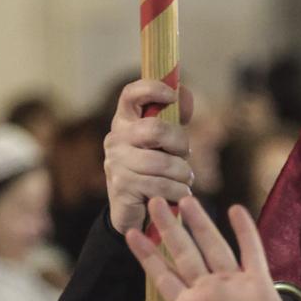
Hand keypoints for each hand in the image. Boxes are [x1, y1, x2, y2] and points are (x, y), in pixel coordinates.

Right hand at [105, 80, 195, 234]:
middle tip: (184, 156)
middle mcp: (115, 138)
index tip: (173, 96)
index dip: (153, 89)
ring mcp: (116, 162)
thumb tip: (185, 94)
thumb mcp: (165, 142)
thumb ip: (175, 117)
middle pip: (156, 129)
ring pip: (163, 163)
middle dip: (180, 144)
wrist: (136, 211)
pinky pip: (161, 185)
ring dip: (183, 174)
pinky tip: (177, 195)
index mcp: (125, 121)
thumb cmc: (154, 170)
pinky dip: (178, 192)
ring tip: (183, 180)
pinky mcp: (122, 186)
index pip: (131, 94)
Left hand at [116, 197, 300, 300]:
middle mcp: (210, 294)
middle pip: (184, 253)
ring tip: (185, 200)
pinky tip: (235, 211)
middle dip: (168, 229)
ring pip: (213, 247)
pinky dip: (245, 232)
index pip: (163, 277)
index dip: (147, 255)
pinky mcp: (261, 287)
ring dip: (200, 224)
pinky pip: (251, 253)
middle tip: (154, 201)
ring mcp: (235, 288)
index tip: (129, 233)